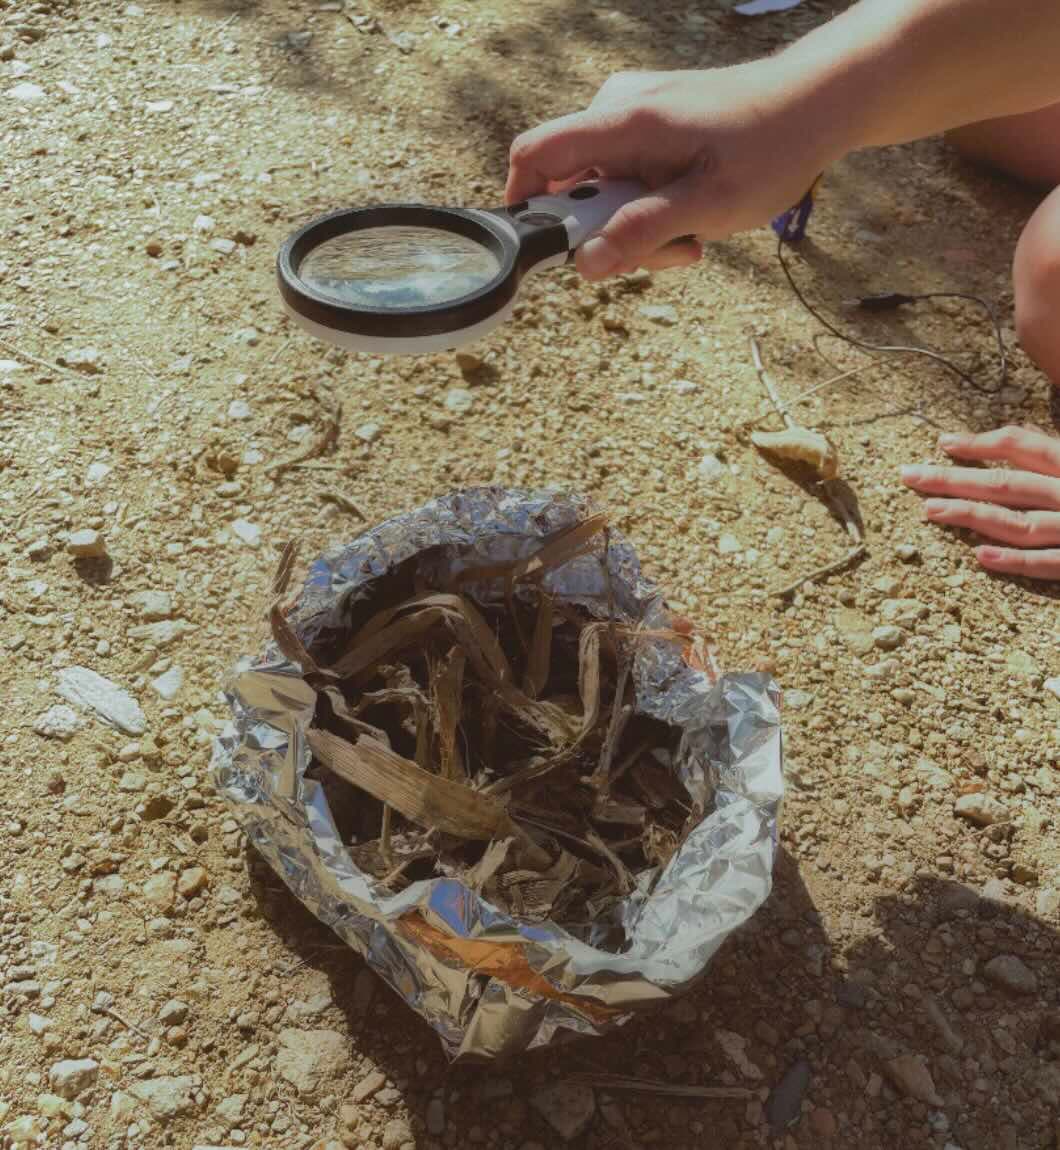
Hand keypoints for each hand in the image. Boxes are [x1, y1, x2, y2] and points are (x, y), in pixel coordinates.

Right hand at [505, 65, 846, 280]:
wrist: (819, 102)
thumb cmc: (771, 147)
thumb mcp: (708, 205)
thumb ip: (641, 233)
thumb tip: (585, 264)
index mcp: (624, 121)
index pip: (537, 154)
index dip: (524, 203)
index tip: (546, 248)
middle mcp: (619, 110)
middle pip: (576, 187)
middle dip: (610, 234)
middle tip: (668, 251)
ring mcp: (636, 116)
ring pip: (607, 192)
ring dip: (640, 228)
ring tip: (694, 236)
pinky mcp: (653, 127)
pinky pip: (630, 180)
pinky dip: (654, 208)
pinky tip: (694, 217)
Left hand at [900, 426, 1059, 579]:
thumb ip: (1055, 452)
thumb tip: (1022, 435)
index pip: (1023, 446)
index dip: (982, 443)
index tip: (943, 443)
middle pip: (1006, 483)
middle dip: (955, 479)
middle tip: (910, 475)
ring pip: (1018, 523)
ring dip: (971, 516)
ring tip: (929, 510)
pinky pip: (1047, 563)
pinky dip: (1014, 560)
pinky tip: (979, 555)